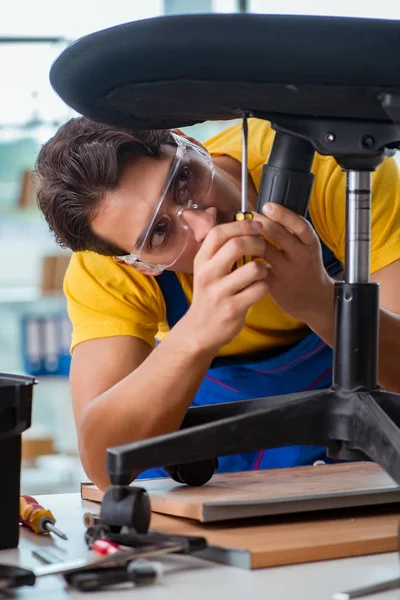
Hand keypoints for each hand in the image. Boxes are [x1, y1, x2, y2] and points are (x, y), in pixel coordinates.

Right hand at [184, 218, 268, 352]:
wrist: (200, 330)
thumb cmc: (209, 296)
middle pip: (237, 245)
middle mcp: (208, 274)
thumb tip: (244, 224)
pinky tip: (260, 288)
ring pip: (254, 268)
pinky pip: (260, 289)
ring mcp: (220, 292)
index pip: (219, 232)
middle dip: (257, 242)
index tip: (256, 225)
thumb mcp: (206, 270)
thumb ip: (221, 250)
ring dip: (264, 267)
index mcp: (201, 261)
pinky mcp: (233, 308)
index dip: (241, 225)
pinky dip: (265, 286)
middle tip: (264, 247)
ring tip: (261, 271)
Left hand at [252, 203, 334, 324]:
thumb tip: (267, 210)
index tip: (267, 206)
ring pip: (266, 251)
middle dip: (260, 223)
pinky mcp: (275, 285)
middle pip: (279, 235)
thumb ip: (292, 232)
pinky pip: (258, 268)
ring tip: (242, 233)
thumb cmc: (306, 268)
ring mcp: (288, 272)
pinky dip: (247, 259)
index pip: (300, 225)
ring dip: (251, 240)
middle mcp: (301, 256)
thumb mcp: (307, 247)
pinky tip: (240, 252)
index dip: (283, 214)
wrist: (314, 299)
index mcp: (311, 244)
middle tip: (247, 217)